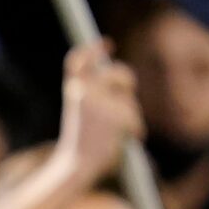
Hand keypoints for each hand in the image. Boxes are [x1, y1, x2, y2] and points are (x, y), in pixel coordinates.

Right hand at [50, 41, 142, 181]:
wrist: (77, 166)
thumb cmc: (80, 142)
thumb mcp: (81, 114)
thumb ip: (96, 94)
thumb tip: (118, 80)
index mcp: (73, 90)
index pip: (79, 61)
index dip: (92, 49)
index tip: (107, 43)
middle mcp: (85, 91)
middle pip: (117, 73)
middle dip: (127, 80)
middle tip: (129, 88)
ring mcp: (102, 102)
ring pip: (128, 99)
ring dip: (129, 112)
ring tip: (117, 131)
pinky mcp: (118, 115)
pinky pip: (135, 118)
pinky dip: (135, 130)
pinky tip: (124, 140)